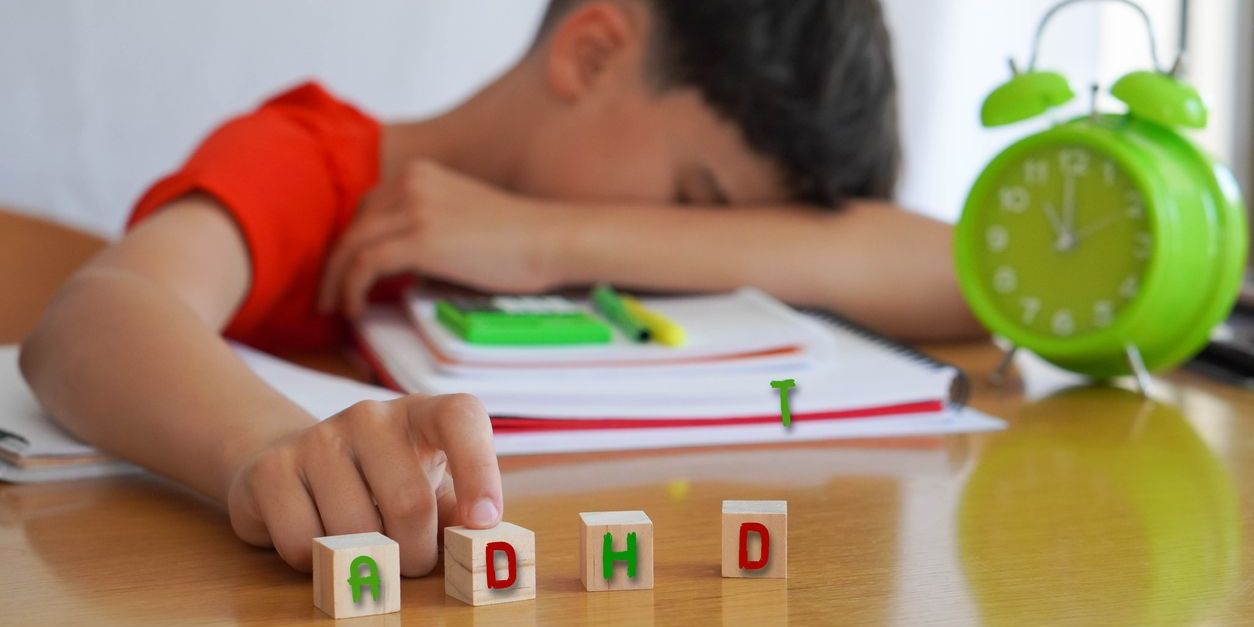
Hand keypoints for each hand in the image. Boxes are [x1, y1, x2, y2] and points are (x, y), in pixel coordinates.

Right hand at [225, 394, 501, 575]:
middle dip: (417, 554)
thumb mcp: (432, 487)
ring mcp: (319, 437)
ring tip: (365, 547)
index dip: (479, 470)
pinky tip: (320, 540)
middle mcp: (371, 416)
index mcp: (422, 414)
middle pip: (410, 503)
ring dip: (366, 563)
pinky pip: (303, 543)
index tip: (483, 521)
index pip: (460, 419)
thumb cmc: (386, 482)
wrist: (296, 462)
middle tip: (412, 562)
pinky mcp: (272, 469)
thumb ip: (461, 512)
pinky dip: (318, 564)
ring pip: (356, 532)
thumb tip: (484, 545)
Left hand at [318, 160, 564, 317]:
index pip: (366, 210)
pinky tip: (355, 310)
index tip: (344, 277)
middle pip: (353, 226)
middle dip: (335, 265)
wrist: (549, 239)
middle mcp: (410, 182)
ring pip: (351, 246)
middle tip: (328, 299)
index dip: (349, 246)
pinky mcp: (422, 238)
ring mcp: (415, 208)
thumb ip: (424, 225)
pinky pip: (366, 264)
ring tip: (336, 311)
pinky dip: (352, 289)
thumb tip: (392, 264)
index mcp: (419, 173)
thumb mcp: (459, 217)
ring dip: (337, 282)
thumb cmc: (516, 239)